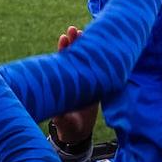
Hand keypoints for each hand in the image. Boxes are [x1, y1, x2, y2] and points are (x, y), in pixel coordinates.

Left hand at [48, 26, 97, 146]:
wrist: (78, 131)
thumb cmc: (67, 124)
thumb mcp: (63, 120)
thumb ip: (62, 115)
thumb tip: (59, 114)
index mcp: (63, 83)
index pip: (62, 62)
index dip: (63, 50)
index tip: (63, 37)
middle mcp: (73, 78)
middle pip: (73, 56)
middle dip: (74, 42)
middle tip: (73, 29)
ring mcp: (84, 79)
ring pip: (85, 59)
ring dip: (85, 46)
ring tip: (83, 31)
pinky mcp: (96, 85)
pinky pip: (98, 68)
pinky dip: (99, 58)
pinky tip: (102, 47)